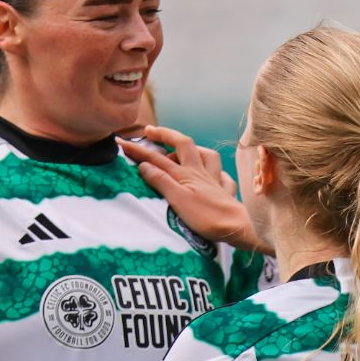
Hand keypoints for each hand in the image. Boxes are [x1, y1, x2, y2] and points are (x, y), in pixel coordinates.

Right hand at [118, 125, 261, 250]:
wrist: (237, 228)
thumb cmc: (207, 217)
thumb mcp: (177, 199)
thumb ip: (161, 180)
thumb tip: (144, 165)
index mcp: (186, 173)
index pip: (158, 158)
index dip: (140, 150)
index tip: (122, 143)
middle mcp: (201, 172)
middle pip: (184, 144)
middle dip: (166, 135)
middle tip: (151, 133)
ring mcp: (215, 181)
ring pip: (207, 155)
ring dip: (194, 150)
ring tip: (184, 152)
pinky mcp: (226, 193)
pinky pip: (223, 176)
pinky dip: (216, 172)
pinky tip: (214, 175)